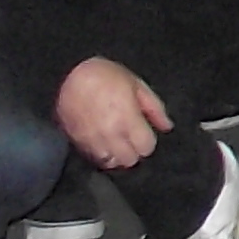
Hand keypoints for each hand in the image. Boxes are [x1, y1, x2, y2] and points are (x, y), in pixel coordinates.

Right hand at [56, 57, 171, 169]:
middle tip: (130, 138)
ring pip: (110, 163)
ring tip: (116, 141)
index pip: (146, 148)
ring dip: (116, 155)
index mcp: (128, 119)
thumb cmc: (107, 76)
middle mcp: (110, 134)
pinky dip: (101, 153)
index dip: (148, 141)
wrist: (71, 75)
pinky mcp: (77, 142)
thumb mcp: (137, 85)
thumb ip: (155, 108)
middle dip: (133, 151)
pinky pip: (93, 158)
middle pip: (129, 160)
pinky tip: (102, 141)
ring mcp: (92, 140)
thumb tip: (167, 127)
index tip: (144, 133)